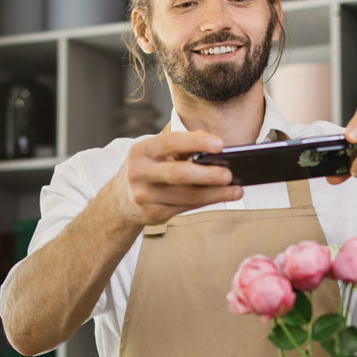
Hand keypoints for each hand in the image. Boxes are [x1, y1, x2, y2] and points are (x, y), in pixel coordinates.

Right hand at [107, 130, 241, 226]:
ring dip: (215, 193)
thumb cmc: (149, 169)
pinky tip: (224, 196)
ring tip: (236, 189)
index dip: (196, 142)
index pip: (170, 142)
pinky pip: (187, 208)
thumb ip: (182, 148)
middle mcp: (139, 173)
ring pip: (187, 196)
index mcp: (141, 151)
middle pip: (178, 174)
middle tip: (229, 174)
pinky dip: (208, 201)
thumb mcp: (156, 154)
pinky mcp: (154, 214)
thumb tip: (219, 149)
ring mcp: (145, 196)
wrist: (120, 201)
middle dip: (207, 175)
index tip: (220, 144)